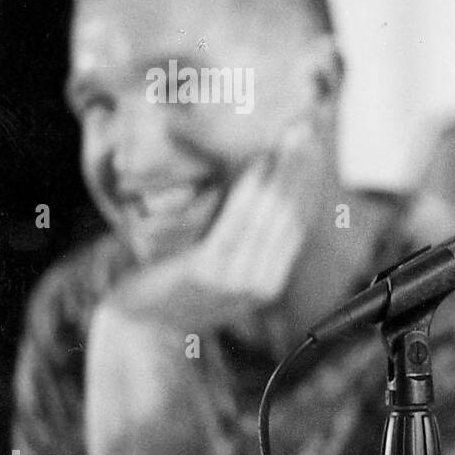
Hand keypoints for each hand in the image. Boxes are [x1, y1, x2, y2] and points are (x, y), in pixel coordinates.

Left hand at [103, 121, 325, 335]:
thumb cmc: (173, 285)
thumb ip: (242, 236)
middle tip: (307, 131)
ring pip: (269, 217)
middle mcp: (262, 284)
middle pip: (290, 216)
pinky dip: (249, 191)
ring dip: (282, 173)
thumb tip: (261, 182)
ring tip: (289, 139)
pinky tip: (257, 164)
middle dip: (301, 170)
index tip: (315, 149)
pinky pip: (235, 224)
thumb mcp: (219, 262)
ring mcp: (237, 281)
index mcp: (271, 281)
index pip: (299, 225)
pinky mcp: (209, 273)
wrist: (139, 323)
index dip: (309, 185)